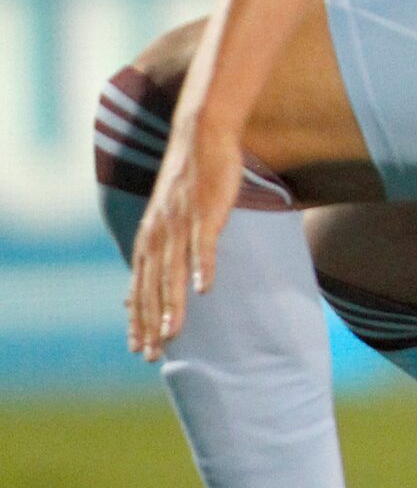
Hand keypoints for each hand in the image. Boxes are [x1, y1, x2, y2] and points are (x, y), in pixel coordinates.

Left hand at [126, 108, 241, 361]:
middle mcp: (159, 234)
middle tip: (153, 353)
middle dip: (150, 322)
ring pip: (174, 272)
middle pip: (152, 287)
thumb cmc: (190, 177)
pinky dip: (203, 267)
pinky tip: (206, 289)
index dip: (138, 319)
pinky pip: (204, 244)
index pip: (138, 288)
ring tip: (173, 332)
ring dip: (172, 304)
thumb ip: (156, 248)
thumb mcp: (165, 216)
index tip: (139, 348)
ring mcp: (182, 223)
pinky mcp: (207, 211)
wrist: (202, 135)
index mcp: (149, 238)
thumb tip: (143, 275)